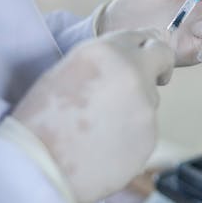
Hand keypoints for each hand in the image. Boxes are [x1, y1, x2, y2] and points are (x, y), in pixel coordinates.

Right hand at [12, 29, 173, 202]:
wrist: (38, 166)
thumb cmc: (41, 118)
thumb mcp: (68, 69)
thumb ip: (105, 58)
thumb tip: (131, 56)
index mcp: (107, 50)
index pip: (141, 36)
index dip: (141, 47)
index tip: (142, 55)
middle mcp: (133, 73)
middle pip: (163, 56)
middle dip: (159, 64)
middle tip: (154, 75)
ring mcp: (145, 106)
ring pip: (151, 98)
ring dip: (136, 104)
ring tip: (102, 124)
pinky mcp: (150, 137)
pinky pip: (146, 128)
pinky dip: (132, 133)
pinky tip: (106, 144)